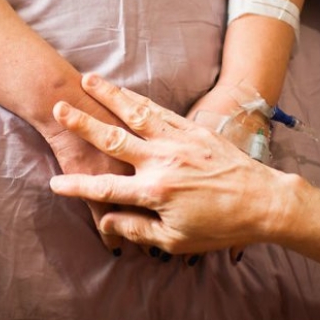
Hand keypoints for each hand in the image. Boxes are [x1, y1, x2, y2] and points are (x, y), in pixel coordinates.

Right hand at [49, 73, 287, 255]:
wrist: (265, 202)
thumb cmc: (220, 227)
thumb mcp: (177, 240)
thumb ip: (138, 228)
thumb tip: (108, 224)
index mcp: (155, 192)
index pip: (105, 190)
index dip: (77, 188)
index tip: (54, 184)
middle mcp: (162, 162)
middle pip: (113, 138)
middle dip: (83, 122)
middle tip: (60, 106)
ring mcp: (177, 141)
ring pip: (136, 114)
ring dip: (110, 95)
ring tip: (88, 79)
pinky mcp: (193, 130)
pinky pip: (160, 111)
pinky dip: (139, 99)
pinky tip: (126, 90)